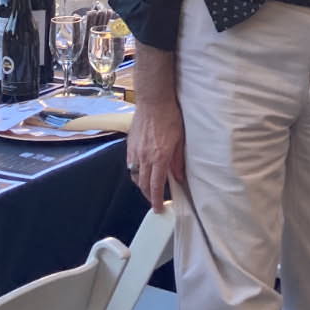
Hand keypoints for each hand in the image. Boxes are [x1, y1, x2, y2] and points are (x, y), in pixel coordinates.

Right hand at [126, 95, 185, 210]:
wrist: (153, 101)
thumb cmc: (169, 117)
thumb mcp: (180, 139)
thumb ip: (178, 160)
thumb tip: (178, 177)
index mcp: (159, 157)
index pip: (156, 186)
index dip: (156, 200)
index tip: (158, 208)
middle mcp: (145, 157)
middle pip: (143, 184)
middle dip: (148, 196)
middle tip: (154, 201)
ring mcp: (135, 151)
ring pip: (134, 176)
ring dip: (141, 185)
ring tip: (148, 188)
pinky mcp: (130, 145)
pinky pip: (130, 165)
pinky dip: (135, 172)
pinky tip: (140, 171)